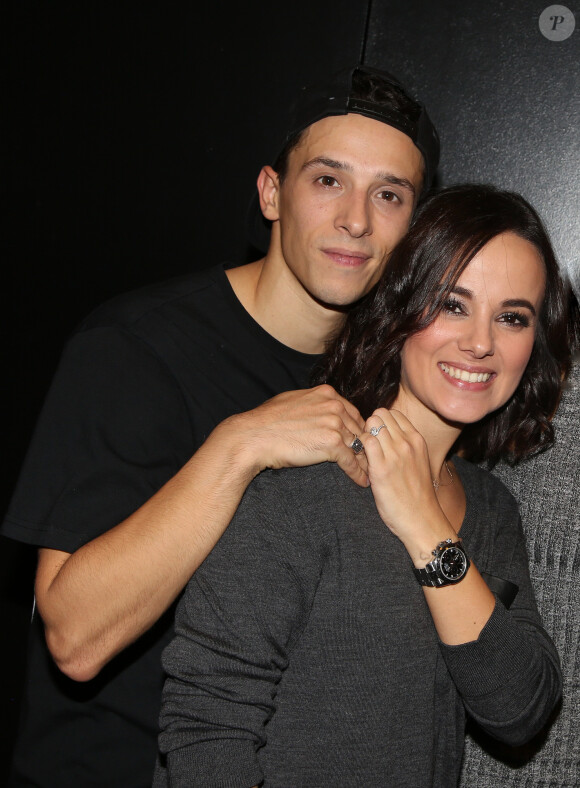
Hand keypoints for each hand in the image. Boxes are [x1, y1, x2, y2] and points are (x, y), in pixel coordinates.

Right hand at [225, 384, 368, 486]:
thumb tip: (318, 408)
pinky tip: (361, 481)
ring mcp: (334, 424)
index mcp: (327, 394)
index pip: (352, 413)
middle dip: (364, 445)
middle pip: (358, 428)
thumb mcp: (293, 400)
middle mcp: (334, 406)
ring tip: (370, 472)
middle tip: (370, 459)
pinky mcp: (332, 444)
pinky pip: (351, 461)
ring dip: (364, 461)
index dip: (356, 429)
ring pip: (358, 445)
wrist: (254, 436)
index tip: (359, 441)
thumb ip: (313, 403)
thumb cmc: (267, 420)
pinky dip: (357, 473)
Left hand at [359, 408, 451, 549]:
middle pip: (380, 414)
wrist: (422, 520)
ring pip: (372, 424)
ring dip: (363, 435)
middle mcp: (407, 442)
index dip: (380, 422)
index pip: (393, 413)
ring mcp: (395, 454)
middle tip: (368, 445)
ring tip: (364, 454)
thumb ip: (406, 446)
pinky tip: (361, 462)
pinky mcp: (381, 468)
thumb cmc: (417, 495)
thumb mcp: (419, 462)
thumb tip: (388, 435)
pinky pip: (365, 442)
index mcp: (417, 439)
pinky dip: (359, 447)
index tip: (377, 437)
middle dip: (370, 426)